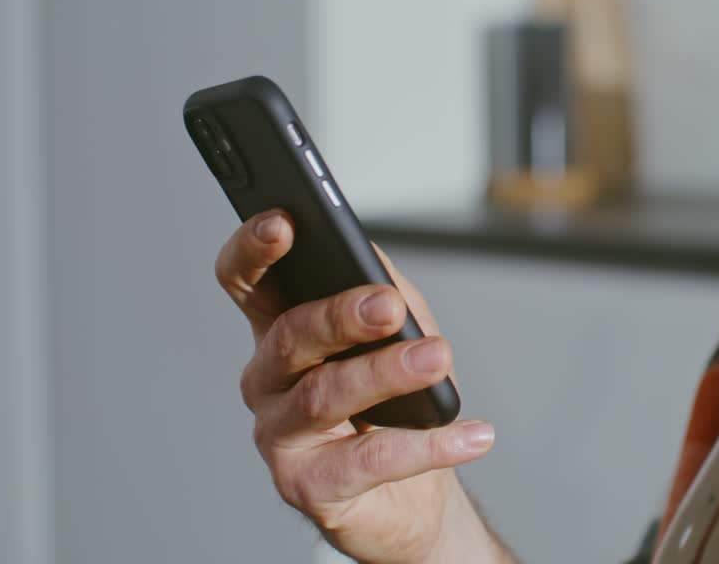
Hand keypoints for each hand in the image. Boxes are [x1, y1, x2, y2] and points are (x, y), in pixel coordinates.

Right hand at [216, 210, 509, 563]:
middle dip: (340, 314)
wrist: (411, 497)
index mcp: (278, 329)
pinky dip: (427, 447)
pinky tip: (472, 434)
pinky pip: (368, 461)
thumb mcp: (394, 332)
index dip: (254, 250)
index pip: (246, 281)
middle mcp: (267, 381)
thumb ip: (380, 287)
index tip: (284, 222)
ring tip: (437, 359)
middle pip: (289, 335)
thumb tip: (372, 258)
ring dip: (386, 373)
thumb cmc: (396, 402)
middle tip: (388, 304)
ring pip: (324, 395)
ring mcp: (280, 436)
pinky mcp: (307, 487)